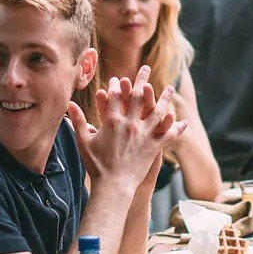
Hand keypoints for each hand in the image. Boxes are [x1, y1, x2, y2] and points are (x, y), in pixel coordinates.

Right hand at [68, 67, 185, 183]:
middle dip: (141, 80)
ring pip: (157, 112)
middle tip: (145, 68)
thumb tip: (69, 104)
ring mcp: (144, 135)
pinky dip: (176, 128)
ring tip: (170, 88)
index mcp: (112, 121)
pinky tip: (184, 121)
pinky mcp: (154, 147)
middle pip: (138, 97)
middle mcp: (130, 124)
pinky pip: (168, 135)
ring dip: (164, 98)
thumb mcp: (84, 141)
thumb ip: (77, 121)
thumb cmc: (96, 165)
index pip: (115, 97)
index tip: (119, 78)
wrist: (113, 186)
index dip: (117, 86)